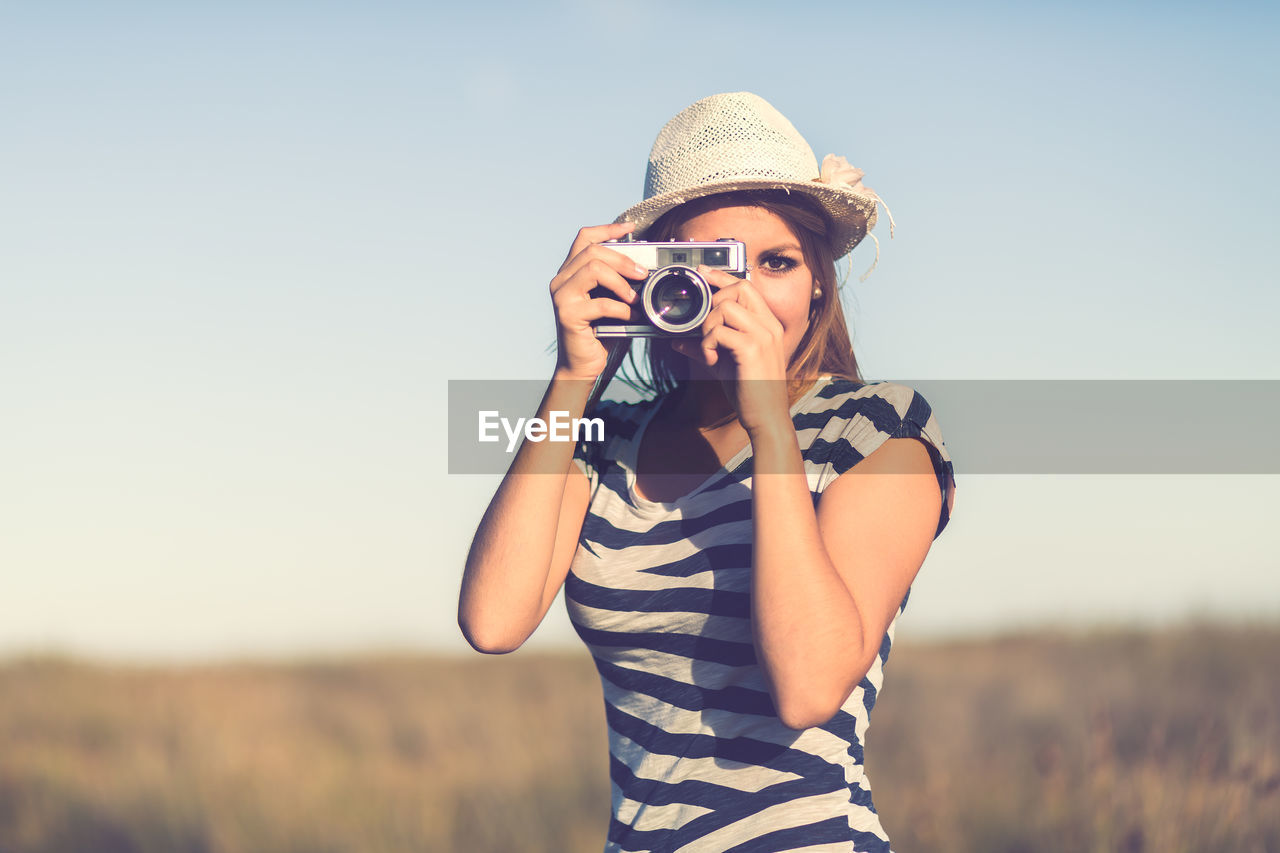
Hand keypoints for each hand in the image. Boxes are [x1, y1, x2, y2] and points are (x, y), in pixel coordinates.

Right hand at [548, 222, 645, 380]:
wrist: (582, 365)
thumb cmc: (599, 332)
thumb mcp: (610, 300)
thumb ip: (618, 281)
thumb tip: (646, 267)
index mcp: (571, 272)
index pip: (585, 238)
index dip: (608, 228)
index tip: (630, 228)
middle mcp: (561, 280)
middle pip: (592, 251)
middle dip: (623, 259)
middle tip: (643, 274)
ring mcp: (561, 296)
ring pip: (594, 269)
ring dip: (621, 282)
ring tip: (635, 298)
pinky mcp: (567, 314)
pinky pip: (600, 302)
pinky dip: (621, 309)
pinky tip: (631, 316)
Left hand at [671, 267, 792, 434]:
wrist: (766, 417)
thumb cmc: (749, 391)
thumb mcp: (724, 364)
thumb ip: (705, 348)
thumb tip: (677, 341)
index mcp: (767, 325)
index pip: (746, 286)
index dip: (722, 276)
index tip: (703, 272)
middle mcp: (769, 326)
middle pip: (739, 288)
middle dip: (714, 302)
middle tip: (706, 329)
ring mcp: (763, 336)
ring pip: (726, 308)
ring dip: (709, 326)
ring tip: (709, 348)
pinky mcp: (753, 350)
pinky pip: (721, 332)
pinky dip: (708, 344)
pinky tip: (711, 360)